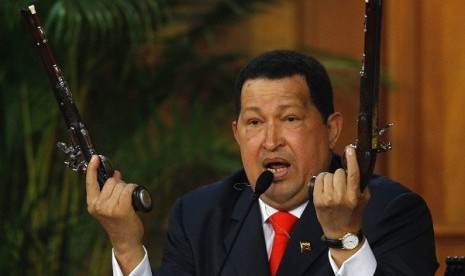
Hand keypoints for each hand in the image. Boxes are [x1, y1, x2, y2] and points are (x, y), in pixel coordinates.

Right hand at [86, 155, 144, 273]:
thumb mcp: (109, 207)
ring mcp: (109, 208)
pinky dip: (133, 189)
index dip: (92, 169)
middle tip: (123, 198)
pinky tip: (134, 200)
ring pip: (121, 185)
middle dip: (119, 184)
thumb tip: (116, 174)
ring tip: (128, 202)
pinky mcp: (121, 209)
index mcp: (92, 204)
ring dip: (127, 189)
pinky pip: (129, 189)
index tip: (95, 157)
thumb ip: (109, 191)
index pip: (90, 183)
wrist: (126, 240)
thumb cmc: (119, 222)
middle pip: (111, 181)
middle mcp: (98, 206)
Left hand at [313, 146, 369, 238]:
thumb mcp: (364, 199)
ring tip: (333, 187)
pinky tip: (325, 187)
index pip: (353, 174)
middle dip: (341, 175)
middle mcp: (340, 198)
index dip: (352, 160)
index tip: (350, 149)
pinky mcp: (317, 200)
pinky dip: (322, 180)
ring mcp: (327, 199)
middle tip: (342, 184)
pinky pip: (319, 180)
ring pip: (328, 175)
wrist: (341, 232)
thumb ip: (361, 183)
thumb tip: (355, 165)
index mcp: (354, 196)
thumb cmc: (354, 213)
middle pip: (339, 173)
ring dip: (331, 178)